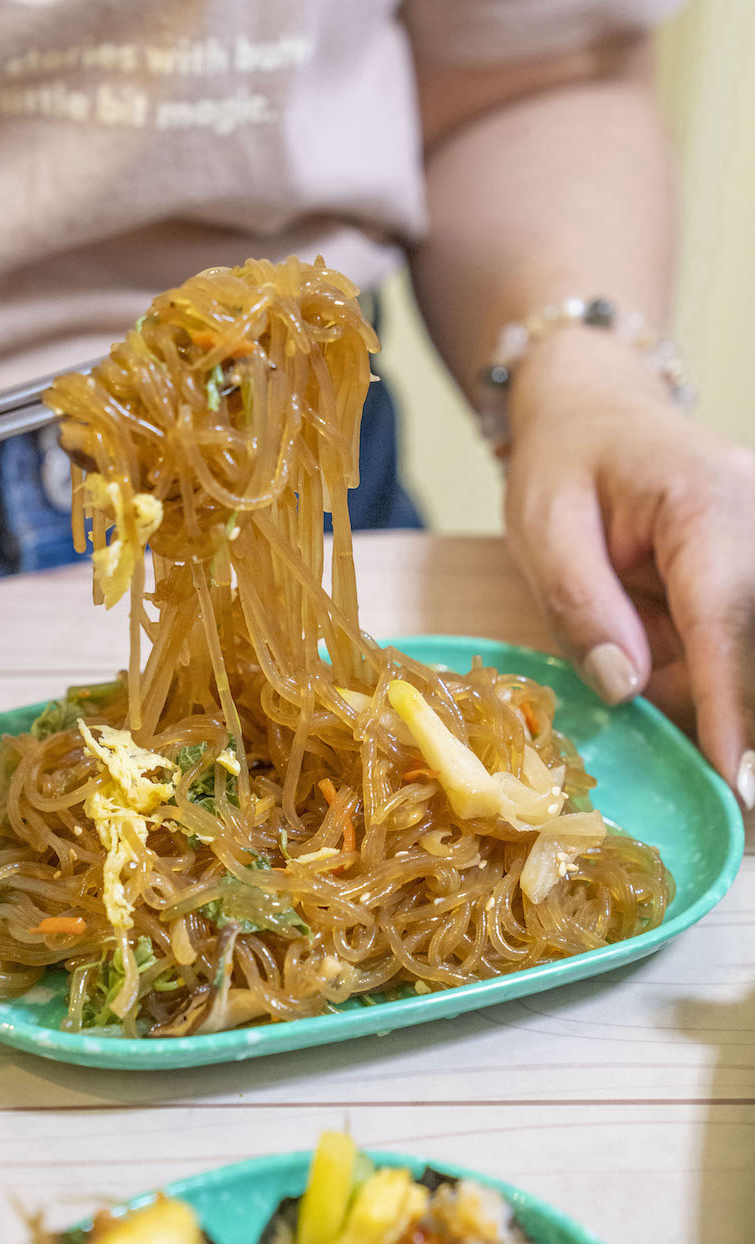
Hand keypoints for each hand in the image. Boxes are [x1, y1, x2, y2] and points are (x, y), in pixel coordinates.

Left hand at [504, 328, 754, 804]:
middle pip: (752, 649)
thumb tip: (626, 686)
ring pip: (744, 656)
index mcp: (706, 503)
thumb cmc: (565, 462)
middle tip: (718, 795)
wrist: (597, 412)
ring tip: (655, 688)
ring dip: (704, 695)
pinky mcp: (752, 578)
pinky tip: (664, 671)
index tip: (740, 785)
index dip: (732, 712)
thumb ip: (581, 605)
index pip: (727, 621)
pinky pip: (733, 648)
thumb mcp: (543, 526)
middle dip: (730, 720)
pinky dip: (703, 681)